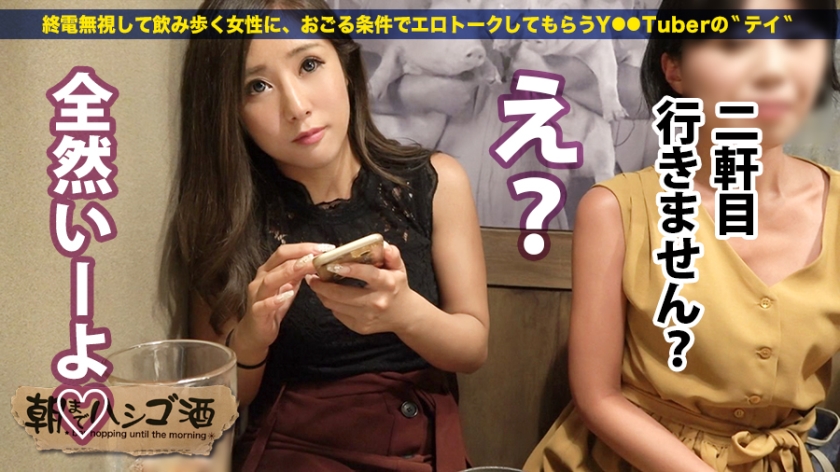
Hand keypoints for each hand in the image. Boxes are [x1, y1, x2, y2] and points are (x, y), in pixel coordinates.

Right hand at [231, 242, 334, 356]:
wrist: (255, 332)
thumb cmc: (272, 307)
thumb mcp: (289, 287)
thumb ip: (298, 274)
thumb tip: (316, 261)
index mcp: (269, 270)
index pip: (285, 252)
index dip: (305, 247)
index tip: (326, 248)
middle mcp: (261, 278)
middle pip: (279, 260)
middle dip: (300, 254)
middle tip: (320, 254)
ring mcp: (257, 295)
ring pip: (270, 280)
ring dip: (289, 271)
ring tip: (306, 267)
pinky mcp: (256, 312)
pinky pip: (263, 305)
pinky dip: (275, 300)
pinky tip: (288, 295)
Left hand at [306, 242, 419, 335]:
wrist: (404, 315)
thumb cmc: (397, 286)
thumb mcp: (398, 268)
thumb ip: (391, 254)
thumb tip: (382, 245)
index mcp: (387, 284)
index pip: (368, 275)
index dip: (350, 269)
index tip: (332, 264)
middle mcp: (377, 302)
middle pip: (343, 294)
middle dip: (322, 284)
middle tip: (312, 274)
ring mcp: (367, 317)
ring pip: (335, 305)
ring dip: (322, 293)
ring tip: (316, 283)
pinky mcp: (360, 327)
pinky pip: (338, 314)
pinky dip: (331, 303)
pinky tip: (329, 295)